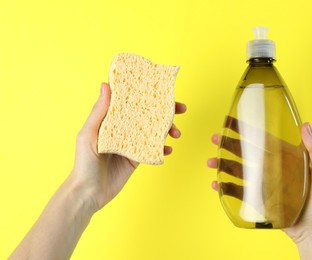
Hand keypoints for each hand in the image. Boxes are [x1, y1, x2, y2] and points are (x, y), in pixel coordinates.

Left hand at [71, 83, 185, 212]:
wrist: (89, 193)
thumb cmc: (83, 163)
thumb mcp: (88, 135)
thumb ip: (99, 112)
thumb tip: (105, 85)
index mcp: (110, 120)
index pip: (130, 101)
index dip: (146, 93)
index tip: (161, 89)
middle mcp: (122, 129)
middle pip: (147, 114)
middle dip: (165, 110)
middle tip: (180, 108)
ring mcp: (132, 144)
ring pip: (154, 131)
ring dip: (168, 129)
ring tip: (177, 132)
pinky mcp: (137, 158)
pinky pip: (153, 149)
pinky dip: (163, 148)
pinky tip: (168, 149)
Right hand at [207, 122, 311, 232]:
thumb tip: (306, 126)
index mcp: (284, 158)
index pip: (263, 140)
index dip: (247, 130)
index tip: (233, 123)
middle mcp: (270, 169)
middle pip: (245, 153)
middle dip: (228, 145)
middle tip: (215, 138)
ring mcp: (262, 184)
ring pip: (238, 171)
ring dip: (222, 165)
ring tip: (211, 163)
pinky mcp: (257, 199)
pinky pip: (238, 191)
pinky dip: (225, 188)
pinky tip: (216, 184)